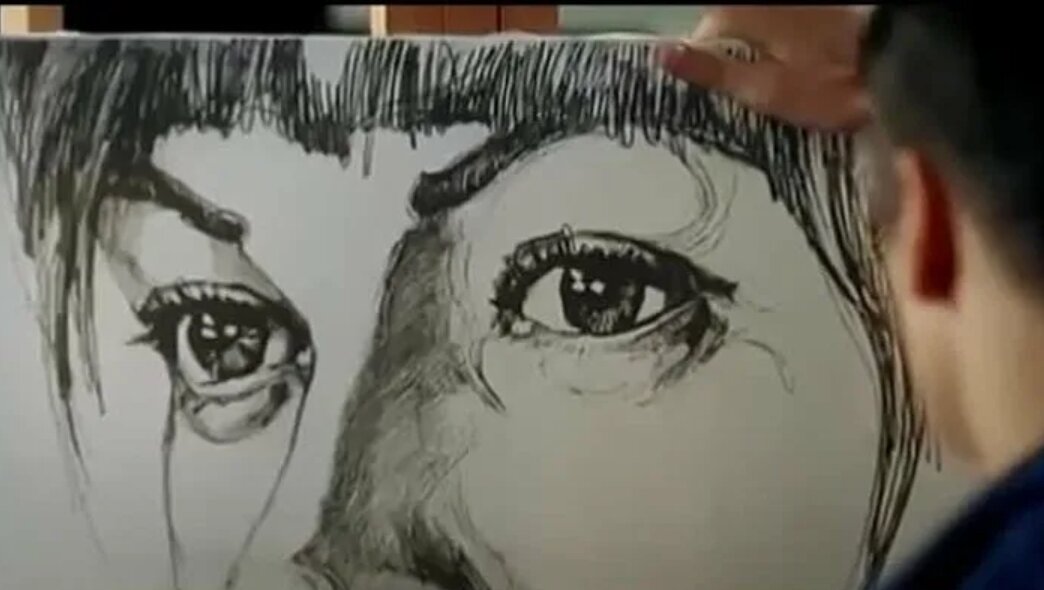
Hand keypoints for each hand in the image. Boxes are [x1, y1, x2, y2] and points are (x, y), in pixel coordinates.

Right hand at [660, 6, 872, 131]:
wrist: (897, 63)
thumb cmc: (829, 83)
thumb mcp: (762, 89)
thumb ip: (710, 71)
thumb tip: (662, 55)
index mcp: (737, 11)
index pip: (701, 40)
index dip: (712, 74)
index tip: (733, 100)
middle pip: (728, 32)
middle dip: (739, 62)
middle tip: (766, 96)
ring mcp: (786, 4)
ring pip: (755, 30)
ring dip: (762, 55)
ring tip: (791, 84)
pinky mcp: (814, 11)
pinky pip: (781, 28)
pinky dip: (785, 47)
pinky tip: (807, 67)